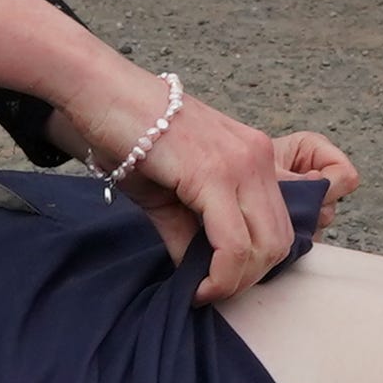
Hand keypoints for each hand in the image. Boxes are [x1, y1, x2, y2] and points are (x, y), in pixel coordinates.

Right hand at [68, 79, 328, 302]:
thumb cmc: (129, 134)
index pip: (281, 226)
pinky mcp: (212, 172)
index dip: (256, 267)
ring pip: (263, 247)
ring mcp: (240, 163)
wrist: (102, 91)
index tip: (221, 283)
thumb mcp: (169, 192)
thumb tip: (199, 276)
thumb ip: (190, 232)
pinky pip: (233, 243)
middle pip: (280, 242)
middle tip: (212, 291)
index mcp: (254, 157)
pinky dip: (219, 276)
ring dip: (235, 281)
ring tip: (203, 289)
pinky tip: (195, 285)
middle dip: (247, 280)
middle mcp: (257, 157)